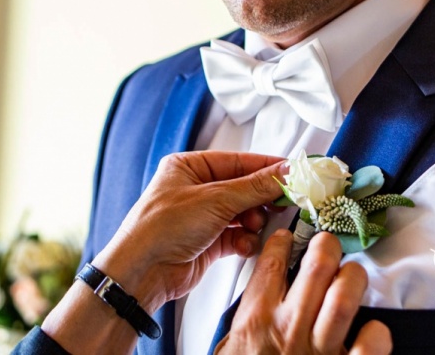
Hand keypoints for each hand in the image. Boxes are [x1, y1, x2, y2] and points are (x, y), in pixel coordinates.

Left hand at [93, 151, 285, 310]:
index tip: (293, 173)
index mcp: (189, 167)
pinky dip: (245, 240)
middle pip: (244, 188)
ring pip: (243, 213)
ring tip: (254, 226)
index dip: (267, 167)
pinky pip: (238, 235)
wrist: (142, 273)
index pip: (238, 161)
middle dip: (261, 198)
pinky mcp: (208, 242)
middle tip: (283, 202)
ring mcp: (202, 217)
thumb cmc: (161, 228)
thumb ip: (254, 187)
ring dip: (253, 222)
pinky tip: (244, 244)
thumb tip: (284, 174)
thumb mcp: (214, 200)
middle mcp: (196, 190)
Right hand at [218, 230, 391, 354]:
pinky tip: (373, 329)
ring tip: (352, 276)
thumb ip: (246, 321)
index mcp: (257, 321)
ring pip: (345, 297)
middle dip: (326, 246)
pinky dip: (376, 333)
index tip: (289, 237)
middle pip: (316, 268)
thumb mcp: (231, 348)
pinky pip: (370, 345)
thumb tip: (258, 295)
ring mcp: (319, 352)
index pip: (273, 264)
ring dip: (352, 279)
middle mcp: (289, 330)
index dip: (284, 242)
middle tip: (329, 245)